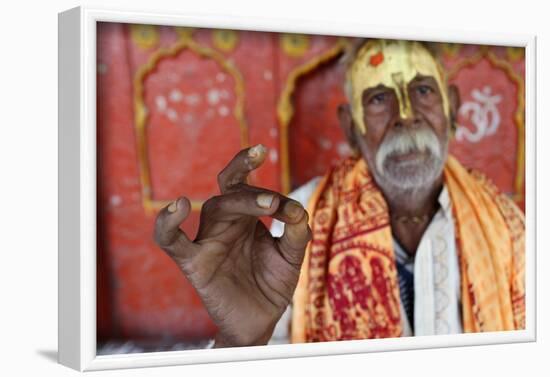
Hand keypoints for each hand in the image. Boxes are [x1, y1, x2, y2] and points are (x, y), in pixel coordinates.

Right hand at [153, 145, 311, 346]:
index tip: (292, 210)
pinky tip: (178, 205)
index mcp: (245, 216)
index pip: (247, 186)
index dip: (269, 190)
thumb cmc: (271, 284)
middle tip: (275, 203)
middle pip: (231, 191)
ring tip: (265, 205)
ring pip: (214, 208)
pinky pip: (171, 240)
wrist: (260, 321)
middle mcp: (224, 222)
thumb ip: (295, 232)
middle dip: (252, 189)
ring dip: (239, 202)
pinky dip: (168, 223)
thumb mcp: (290, 256)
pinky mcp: (193, 263)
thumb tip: (297, 209)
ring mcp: (207, 240)